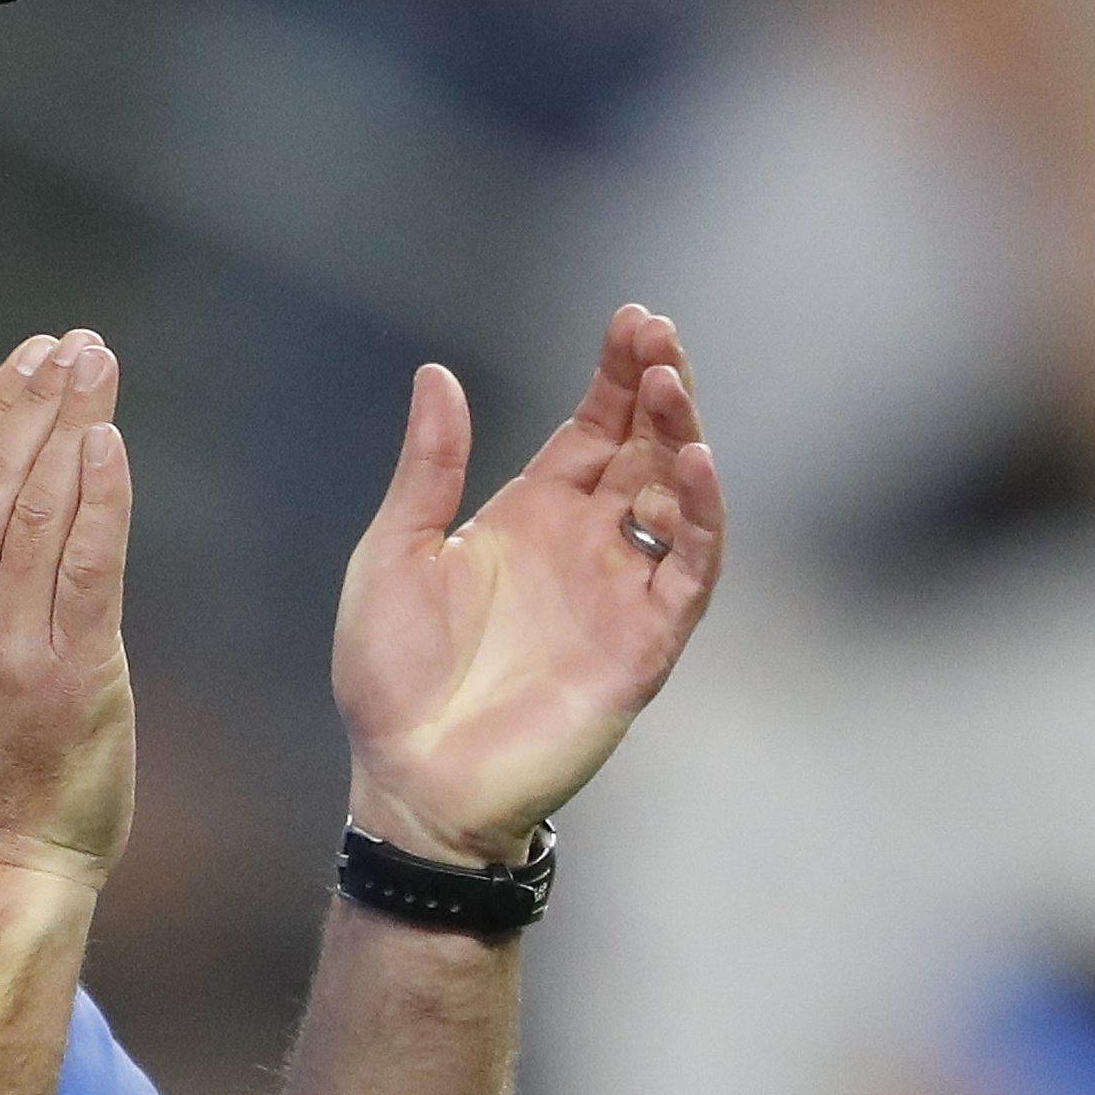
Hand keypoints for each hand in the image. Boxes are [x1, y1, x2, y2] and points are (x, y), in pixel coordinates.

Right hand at [0, 330, 135, 891]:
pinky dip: (98, 499)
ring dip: (73, 427)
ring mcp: (6, 643)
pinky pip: (84, 566)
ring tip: (99, 367)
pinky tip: (110, 443)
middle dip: (38, 399)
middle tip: (78, 343)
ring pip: (38, 509)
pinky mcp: (70, 671)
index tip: (31, 354)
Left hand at [334, 305, 723, 864]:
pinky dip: (703, 519)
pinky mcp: (642, 644)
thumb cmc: (392, 675)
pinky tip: (697, 466)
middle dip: (658, 390)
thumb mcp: (394, 552)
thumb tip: (436, 374)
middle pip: (643, 450)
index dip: (616, 375)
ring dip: (681, 440)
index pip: (593, 429)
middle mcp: (585, 546)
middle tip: (659, 336)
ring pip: (676, 500)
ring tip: (671, 385)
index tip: (633, 318)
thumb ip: (429, 468)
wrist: (409, 777)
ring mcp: (619, 593)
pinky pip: (689, 572)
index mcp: (528, 517)